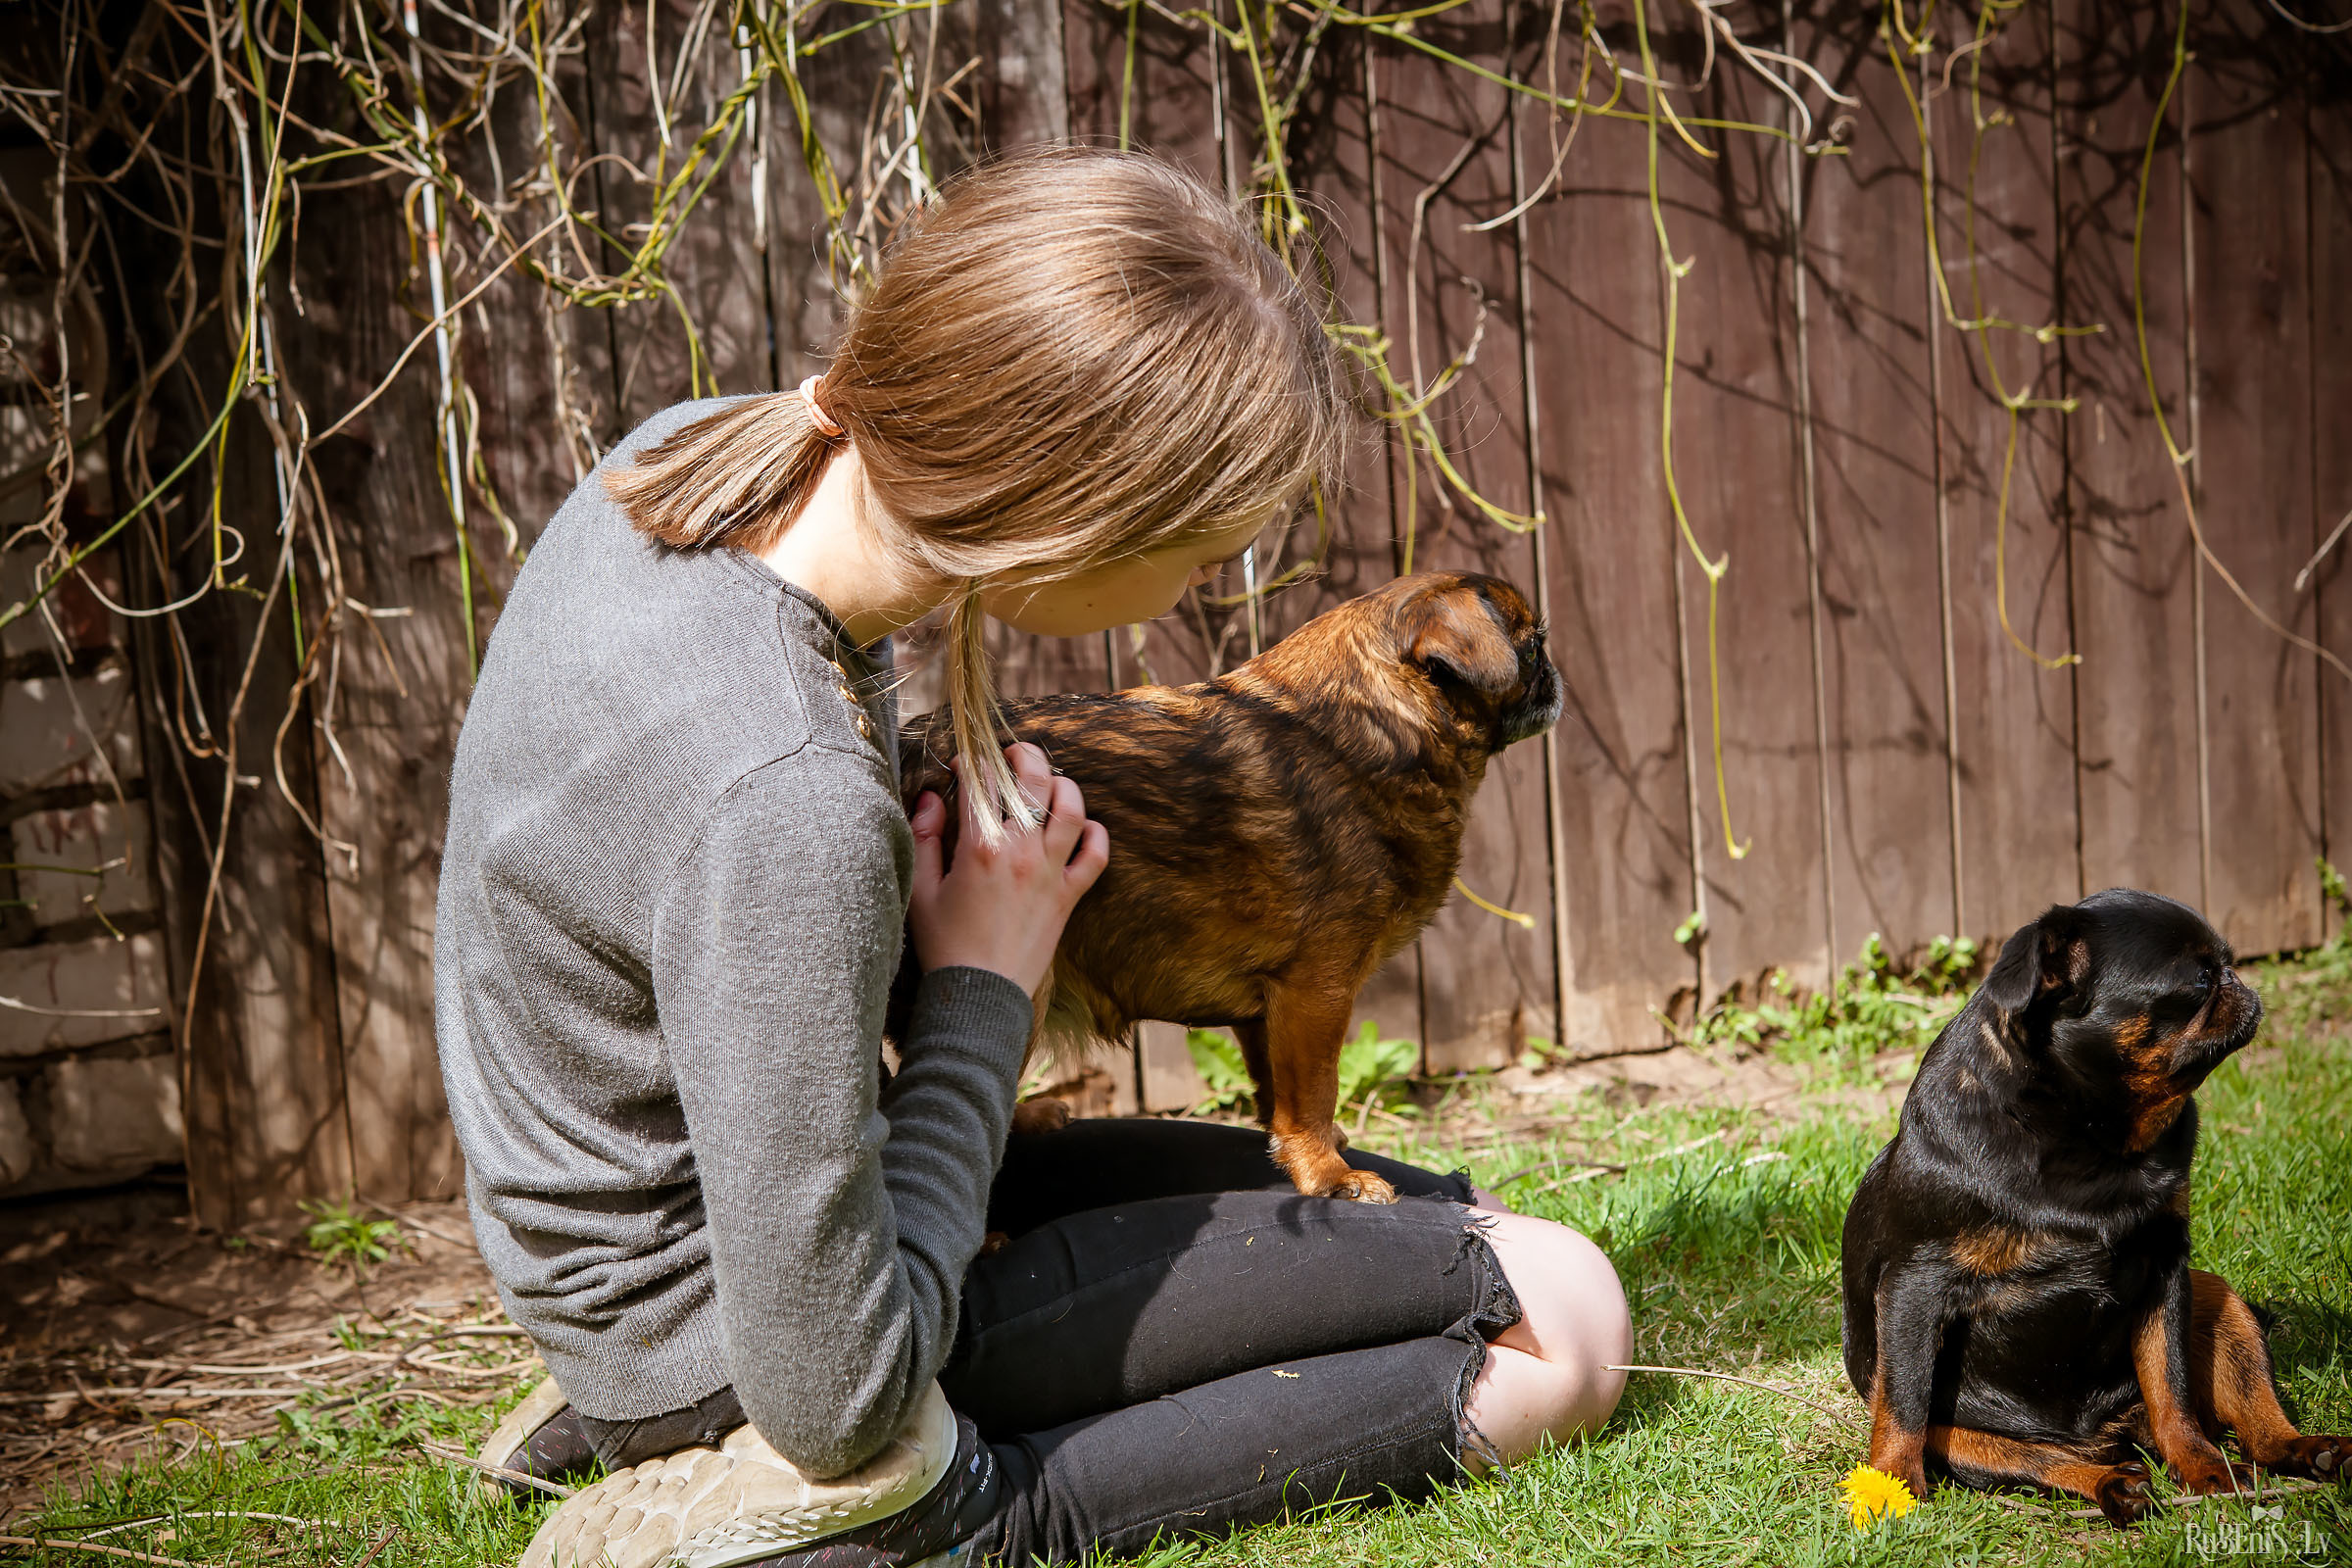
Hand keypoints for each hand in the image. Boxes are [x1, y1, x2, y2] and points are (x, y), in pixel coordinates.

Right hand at [907, 742, 1108, 995]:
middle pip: (1034, 782)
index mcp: (979, 848)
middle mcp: (1021, 853)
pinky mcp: (1069, 897)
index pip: (983, 782)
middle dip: (1024, 755)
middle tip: (1013, 752)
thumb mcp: (920, 890)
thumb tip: (931, 797)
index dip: (973, 762)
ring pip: (1071, 809)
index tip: (964, 765)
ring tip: (1048, 782)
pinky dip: (1096, 835)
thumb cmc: (944, 945)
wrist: (980, 997)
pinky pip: (1096, 856)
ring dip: (1062, 786)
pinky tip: (1081, 828)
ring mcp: (1050, 874)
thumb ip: (924, 838)